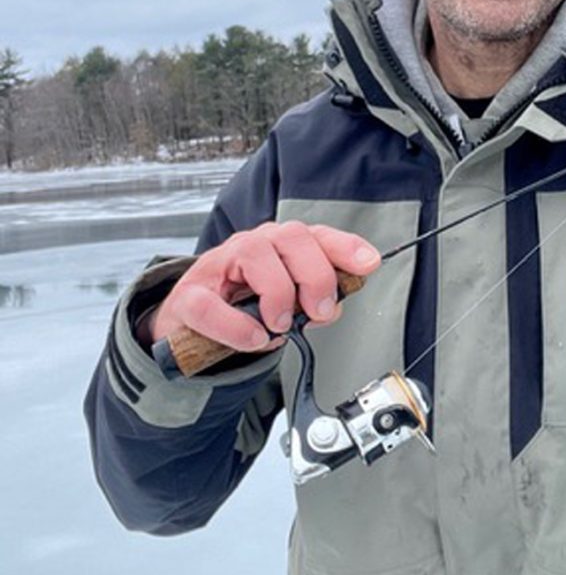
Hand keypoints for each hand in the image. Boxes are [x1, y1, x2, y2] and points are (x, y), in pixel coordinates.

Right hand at [146, 223, 380, 350]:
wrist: (187, 328)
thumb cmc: (241, 309)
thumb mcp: (286, 304)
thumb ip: (312, 302)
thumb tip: (332, 307)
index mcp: (278, 247)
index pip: (316, 235)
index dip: (344, 246)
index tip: (368, 264)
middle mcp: (251, 247)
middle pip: (291, 236)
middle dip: (315, 273)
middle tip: (320, 309)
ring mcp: (217, 267)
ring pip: (254, 253)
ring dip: (278, 292)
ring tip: (281, 324)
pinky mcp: (188, 297)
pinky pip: (211, 305)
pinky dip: (237, 325)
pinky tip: (255, 338)